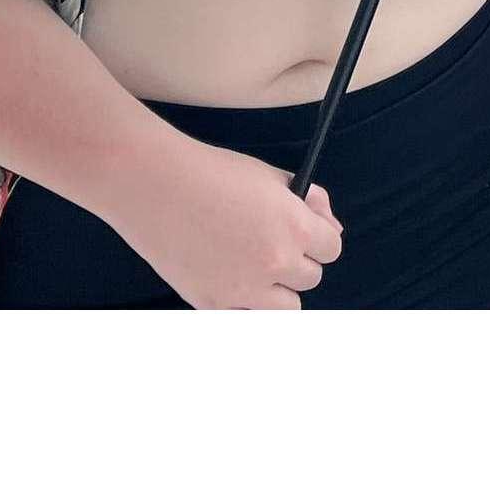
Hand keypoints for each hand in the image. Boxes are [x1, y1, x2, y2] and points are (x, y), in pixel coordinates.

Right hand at [112, 134, 344, 309]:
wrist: (157, 186)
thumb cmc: (214, 173)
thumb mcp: (272, 177)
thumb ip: (310, 202)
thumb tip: (332, 227)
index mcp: (296, 227)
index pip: (332, 248)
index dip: (318, 237)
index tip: (303, 231)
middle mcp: (275, 263)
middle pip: (311, 278)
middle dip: (297, 261)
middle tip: (271, 242)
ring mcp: (243, 290)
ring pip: (286, 308)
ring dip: (278, 290)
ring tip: (255, 266)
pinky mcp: (211, 304)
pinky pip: (245, 317)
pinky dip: (245, 304)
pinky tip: (232, 281)